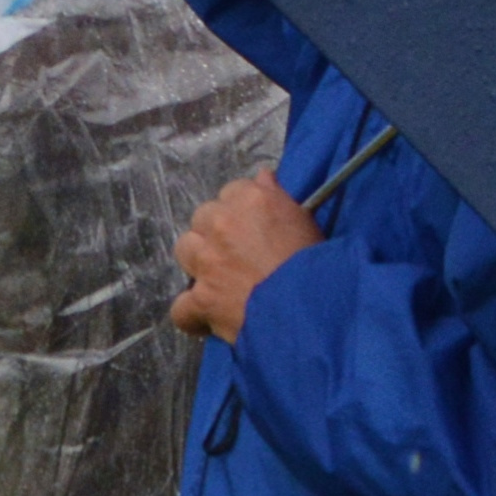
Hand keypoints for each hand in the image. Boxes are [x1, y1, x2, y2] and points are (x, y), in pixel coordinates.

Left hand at [170, 172, 319, 342]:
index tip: (252, 225)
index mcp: (251, 200)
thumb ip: (277, 196)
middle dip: (216, 232)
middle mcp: (222, 223)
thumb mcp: (305, 220)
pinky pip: (181, 307)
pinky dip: (192, 315)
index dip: (241, 210)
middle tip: (238, 252)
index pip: (232, 191)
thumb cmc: (314, 263)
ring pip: (184, 249)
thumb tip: (262, 176)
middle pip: (203, 217)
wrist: (310, 306)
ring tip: (218, 278)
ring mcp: (207, 261)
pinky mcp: (201, 298)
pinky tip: (205, 318)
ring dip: (198, 261)